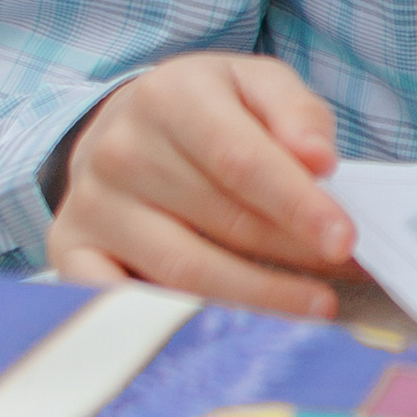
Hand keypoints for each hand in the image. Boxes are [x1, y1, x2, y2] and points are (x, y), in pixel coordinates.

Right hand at [48, 52, 354, 315]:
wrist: (120, 125)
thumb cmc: (203, 110)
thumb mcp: (253, 84)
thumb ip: (295, 112)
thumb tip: (319, 160)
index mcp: (169, 97)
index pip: (241, 161)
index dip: (297, 205)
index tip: (344, 240)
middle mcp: (120, 152)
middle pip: (221, 221)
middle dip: (294, 254)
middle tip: (346, 274)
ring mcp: (91, 207)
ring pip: (184, 272)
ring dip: (257, 297)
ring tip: (313, 306)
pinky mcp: (70, 253)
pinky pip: (125, 304)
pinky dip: (178, 323)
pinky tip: (232, 331)